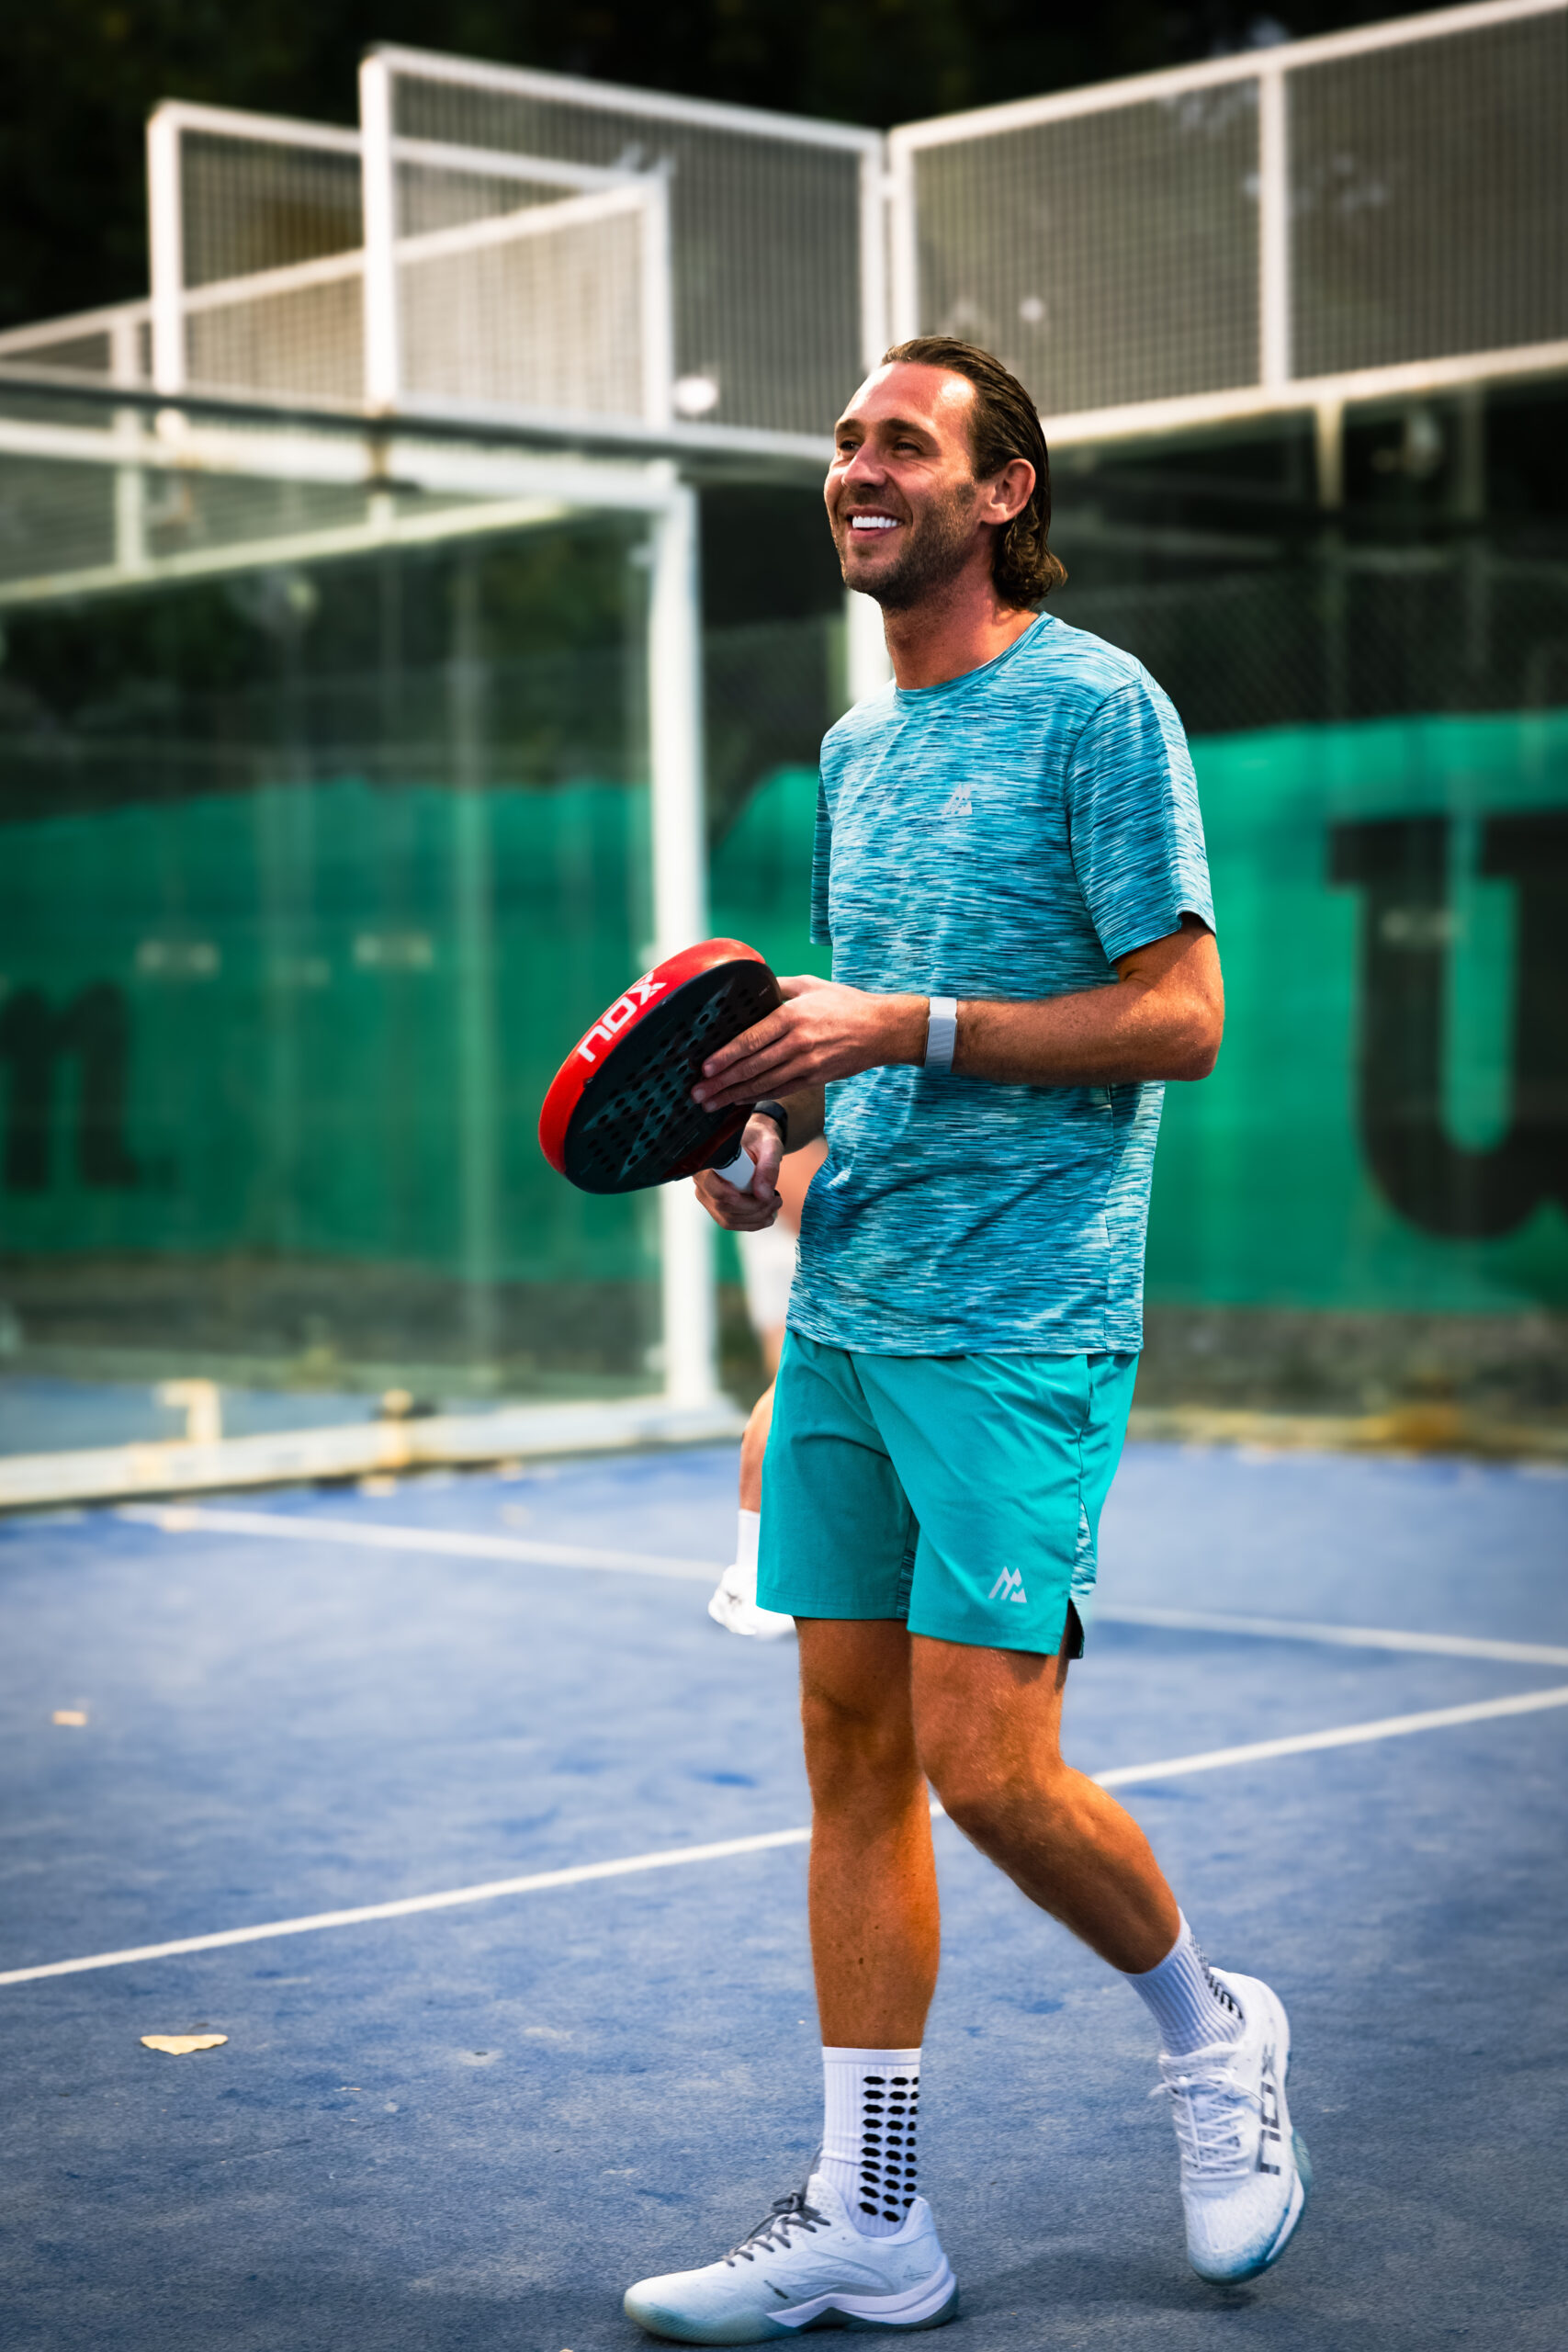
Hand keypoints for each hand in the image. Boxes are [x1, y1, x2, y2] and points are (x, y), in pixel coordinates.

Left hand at [691, 974, 925, 1111]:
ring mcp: (807, 1063)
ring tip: (711, 1103)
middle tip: (698, 1093)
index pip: (752, 1039)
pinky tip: (738, 1101)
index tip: (705, 1066)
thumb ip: (779, 986)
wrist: (882, 1030)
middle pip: (753, 1066)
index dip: (726, 1056)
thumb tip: (752, 985)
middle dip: (721, 1082)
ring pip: (764, 1083)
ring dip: (734, 1095)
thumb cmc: (846, 1004)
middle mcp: (797, 1042)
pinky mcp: (815, 1078)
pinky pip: (781, 1090)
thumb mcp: (811, 985)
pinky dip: (757, 1096)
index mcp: (792, 1016)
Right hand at [692, 1110, 785, 1231]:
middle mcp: (701, 1180)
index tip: (767, 1197)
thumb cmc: (759, 1140)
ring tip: (775, 1205)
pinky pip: (730, 1222)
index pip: (715, 1189)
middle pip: (722, 1207)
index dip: (739, 1199)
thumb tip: (764, 1196)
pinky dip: (751, 1223)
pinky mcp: (716, 1206)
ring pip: (728, 1219)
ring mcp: (707, 1196)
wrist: (755, 1142)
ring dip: (755, 1218)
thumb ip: (768, 1167)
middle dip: (754, 1209)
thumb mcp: (769, 1146)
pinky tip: (767, 1216)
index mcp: (708, 1161)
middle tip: (777, 1200)